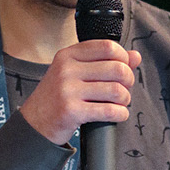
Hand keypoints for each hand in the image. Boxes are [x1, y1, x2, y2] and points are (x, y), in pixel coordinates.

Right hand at [19, 40, 141, 144]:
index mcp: (68, 55)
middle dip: (128, 80)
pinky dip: (120, 114)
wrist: (34, 123)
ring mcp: (68, 90)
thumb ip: (105, 61)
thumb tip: (135, 56)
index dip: (123, 58)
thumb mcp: (75, 73)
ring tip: (120, 102)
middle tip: (124, 88)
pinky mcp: (72, 111)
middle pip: (116, 68)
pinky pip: (109, 110)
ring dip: (125, 99)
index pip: (107, 47)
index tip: (124, 68)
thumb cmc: (57, 97)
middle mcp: (67, 70)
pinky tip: (118, 114)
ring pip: (116, 90)